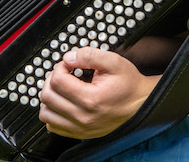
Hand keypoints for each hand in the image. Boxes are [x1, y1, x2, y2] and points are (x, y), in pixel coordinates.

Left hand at [38, 47, 155, 138]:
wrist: (142, 104)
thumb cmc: (129, 85)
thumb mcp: (113, 61)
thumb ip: (89, 55)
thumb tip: (68, 57)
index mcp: (91, 100)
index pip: (57, 81)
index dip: (59, 67)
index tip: (68, 65)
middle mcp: (84, 117)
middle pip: (48, 97)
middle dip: (51, 80)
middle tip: (64, 74)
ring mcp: (81, 128)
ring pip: (46, 114)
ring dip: (49, 97)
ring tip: (62, 88)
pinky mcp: (81, 134)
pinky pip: (53, 127)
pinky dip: (53, 113)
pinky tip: (63, 103)